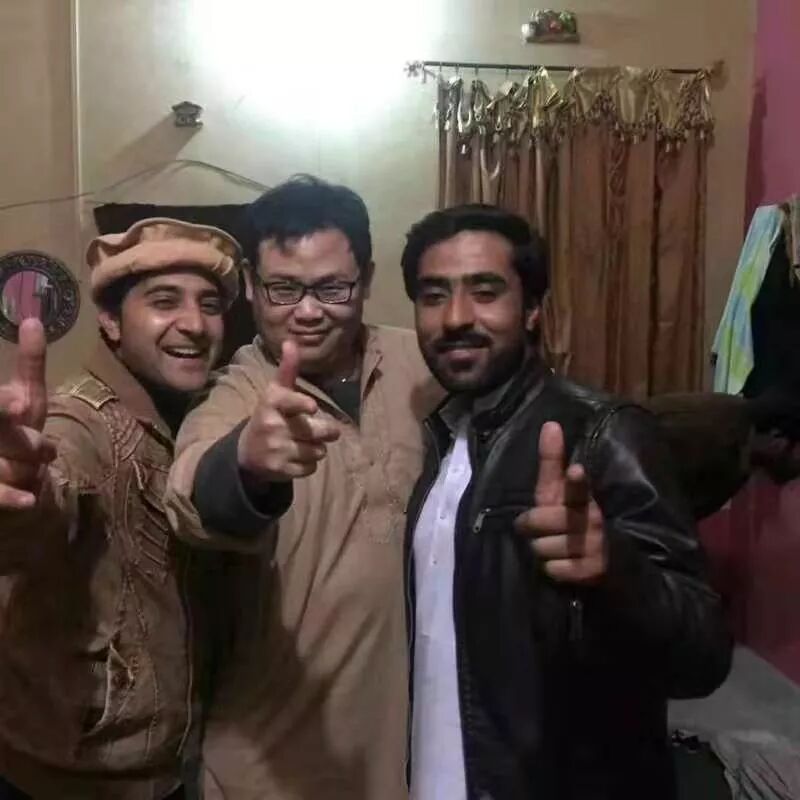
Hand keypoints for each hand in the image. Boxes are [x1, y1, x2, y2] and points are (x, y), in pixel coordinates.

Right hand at [0, 318, 55, 509]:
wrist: (8, 476)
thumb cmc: (16, 431)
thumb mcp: (25, 396)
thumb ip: (29, 364)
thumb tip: (33, 321)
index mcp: (0, 408)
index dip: (3, 408)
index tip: (20, 408)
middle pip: (4, 436)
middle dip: (26, 443)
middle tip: (45, 449)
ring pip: (5, 467)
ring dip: (26, 468)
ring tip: (39, 464)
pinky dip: (12, 498)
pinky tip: (30, 500)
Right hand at [237, 339, 339, 483]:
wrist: (247, 452)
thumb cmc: (269, 415)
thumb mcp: (275, 392)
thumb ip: (287, 370)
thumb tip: (291, 342)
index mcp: (271, 403)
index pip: (288, 402)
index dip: (300, 404)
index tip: (312, 407)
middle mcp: (272, 426)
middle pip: (315, 431)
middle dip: (327, 432)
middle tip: (329, 431)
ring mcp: (275, 450)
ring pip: (316, 451)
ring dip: (317, 448)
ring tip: (305, 443)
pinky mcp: (280, 470)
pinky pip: (310, 468)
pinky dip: (309, 464)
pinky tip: (297, 457)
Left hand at [514, 421, 606, 583]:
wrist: (609, 561)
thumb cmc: (574, 518)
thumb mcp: (560, 492)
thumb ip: (552, 462)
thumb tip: (550, 424)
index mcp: (584, 498)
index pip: (578, 488)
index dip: (576, 481)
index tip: (576, 470)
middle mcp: (592, 521)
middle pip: (540, 521)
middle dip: (532, 526)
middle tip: (538, 528)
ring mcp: (594, 548)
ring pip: (542, 548)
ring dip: (541, 550)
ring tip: (554, 546)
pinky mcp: (592, 572)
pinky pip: (552, 569)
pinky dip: (552, 569)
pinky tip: (563, 564)